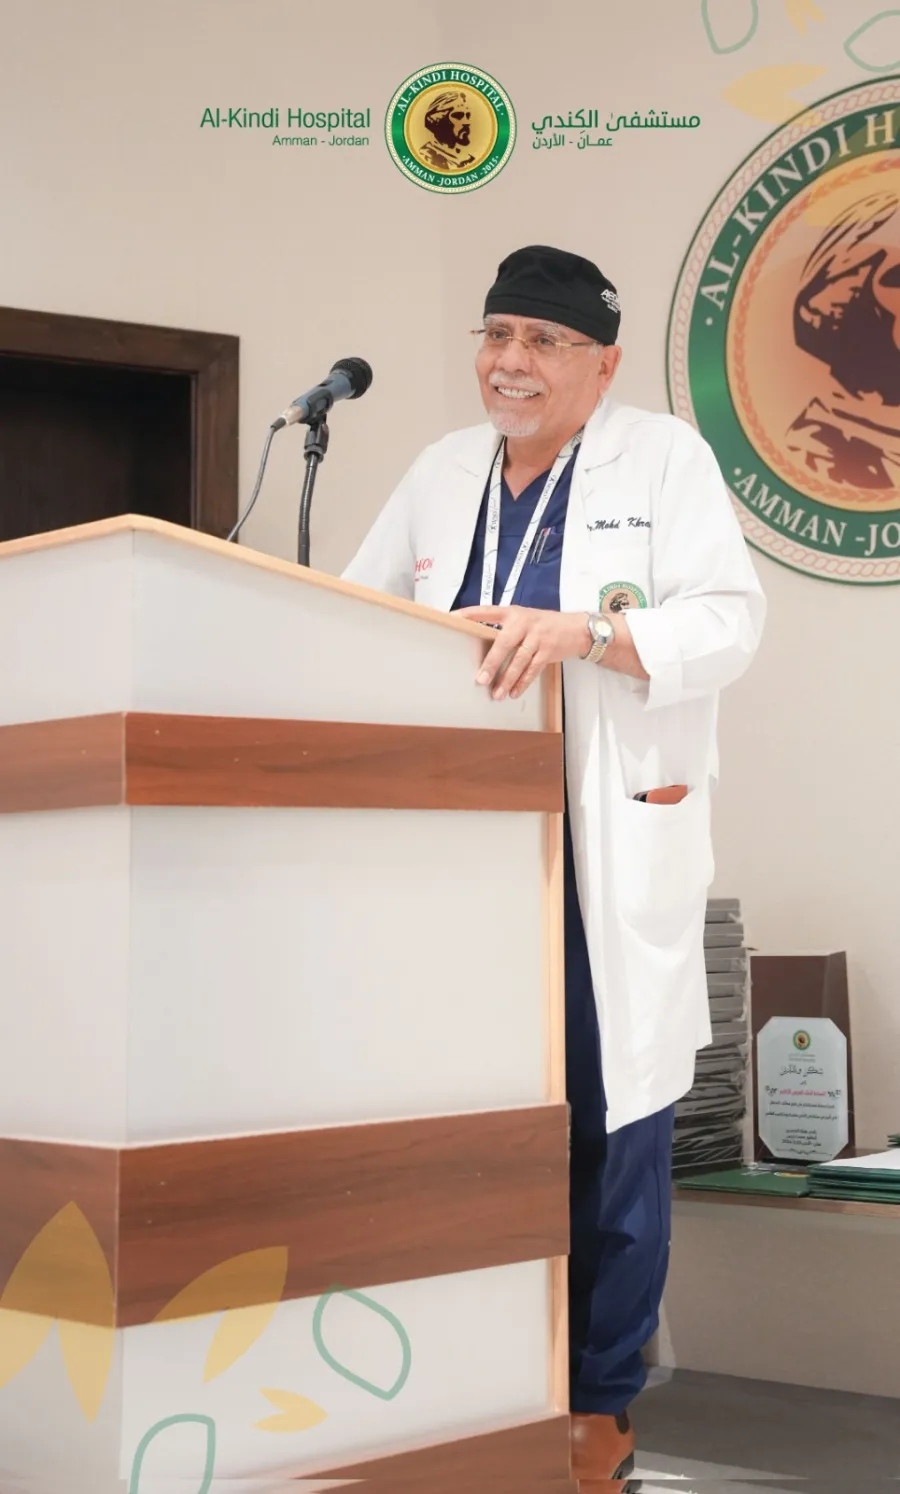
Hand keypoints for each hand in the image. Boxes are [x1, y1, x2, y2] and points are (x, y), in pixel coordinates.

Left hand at [456, 605, 590, 699]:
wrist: (577, 628)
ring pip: (519, 660)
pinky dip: (522, 683)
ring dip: (507, 679)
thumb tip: (482, 646)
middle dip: (491, 663)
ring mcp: (538, 637)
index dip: (469, 614)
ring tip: (496, 693)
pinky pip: (533, 670)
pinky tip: (514, 692)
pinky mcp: (548, 651)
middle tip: (480, 679)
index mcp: (513, 612)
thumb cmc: (544, 625)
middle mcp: (524, 622)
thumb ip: (505, 628)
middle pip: (504, 643)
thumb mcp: (524, 618)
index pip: (486, 611)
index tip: (451, 619)